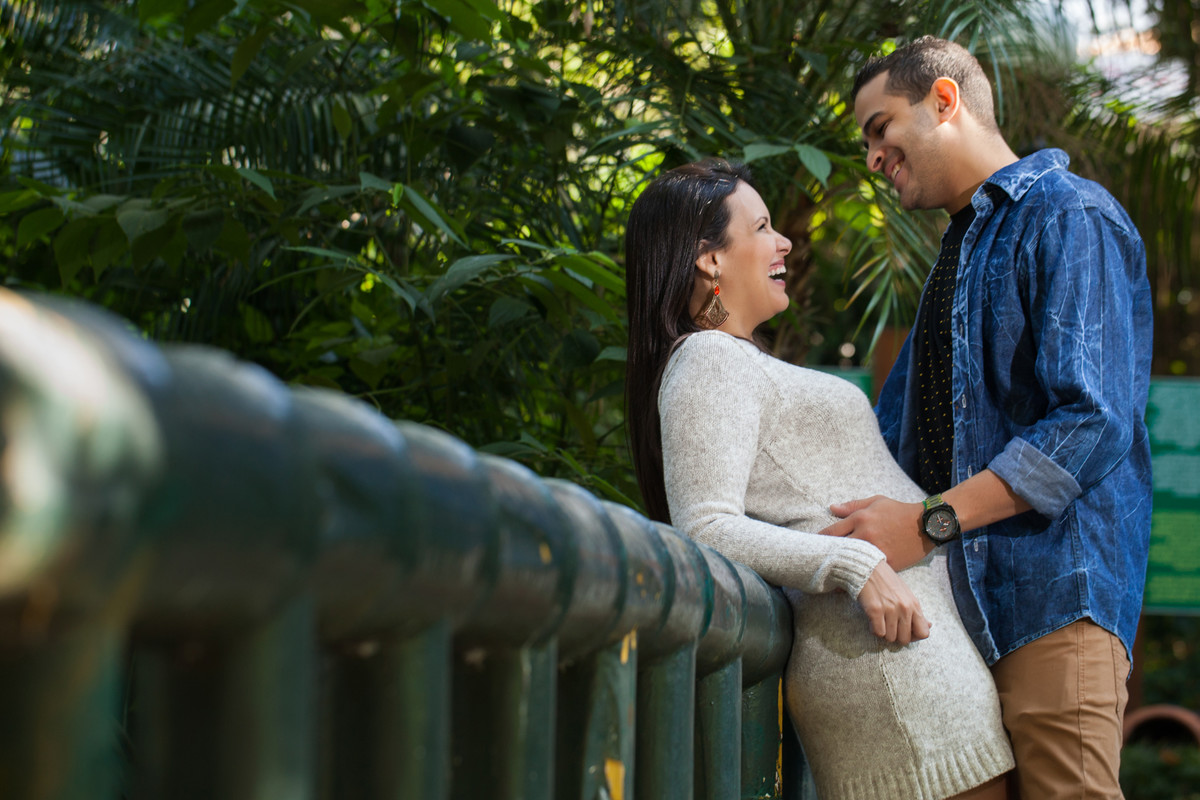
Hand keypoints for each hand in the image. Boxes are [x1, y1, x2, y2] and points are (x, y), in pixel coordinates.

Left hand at [817, 495, 932, 571]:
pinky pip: (870, 572)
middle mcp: (865, 535)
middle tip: (813, 564)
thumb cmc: (899, 511)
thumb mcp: (876, 501)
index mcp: (860, 518)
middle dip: (826, 556)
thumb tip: (832, 508)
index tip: (812, 546)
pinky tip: (850, 584)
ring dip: (840, 570)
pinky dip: (860, 578)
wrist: (927, 524)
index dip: (819, 540)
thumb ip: (853, 506)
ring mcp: (877, 550)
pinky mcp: (889, 563)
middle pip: (838, 549)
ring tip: (827, 577)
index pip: (831, 532)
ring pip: (852, 563)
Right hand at [857, 561, 930, 643]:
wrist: (868, 568)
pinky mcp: (875, 611)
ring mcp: (890, 610)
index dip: (914, 636)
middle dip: (896, 636)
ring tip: (880, 620)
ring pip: (890, 638)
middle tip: (889, 626)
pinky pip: (878, 632)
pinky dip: (874, 629)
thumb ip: (916, 611)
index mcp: (914, 604)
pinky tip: (872, 619)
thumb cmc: (887, 582)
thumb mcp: (906, 595)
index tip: (905, 631)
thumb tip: (929, 626)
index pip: (923, 633)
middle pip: (905, 639)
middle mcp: (904, 608)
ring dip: (884, 632)